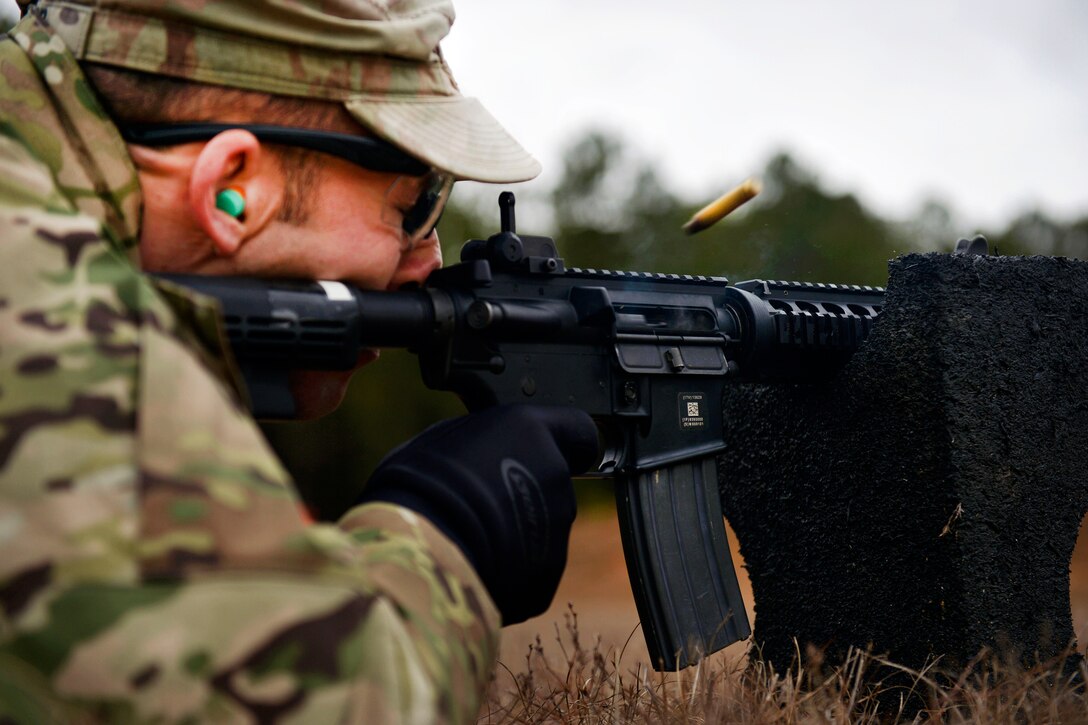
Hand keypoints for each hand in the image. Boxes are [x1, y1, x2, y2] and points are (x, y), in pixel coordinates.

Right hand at [359, 404, 598, 623]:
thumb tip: (488, 449)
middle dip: (524, 492)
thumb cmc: (418, 481)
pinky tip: (470, 566)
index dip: (562, 444)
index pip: (579, 432)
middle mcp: (556, 478)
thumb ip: (487, 441)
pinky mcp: (546, 578)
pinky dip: (506, 570)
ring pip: (540, 529)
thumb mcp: (447, 437)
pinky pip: (527, 570)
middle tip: (479, 503)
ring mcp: (557, 531)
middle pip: (553, 485)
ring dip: (513, 532)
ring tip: (467, 539)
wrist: (418, 546)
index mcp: (533, 432)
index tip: (536, 454)